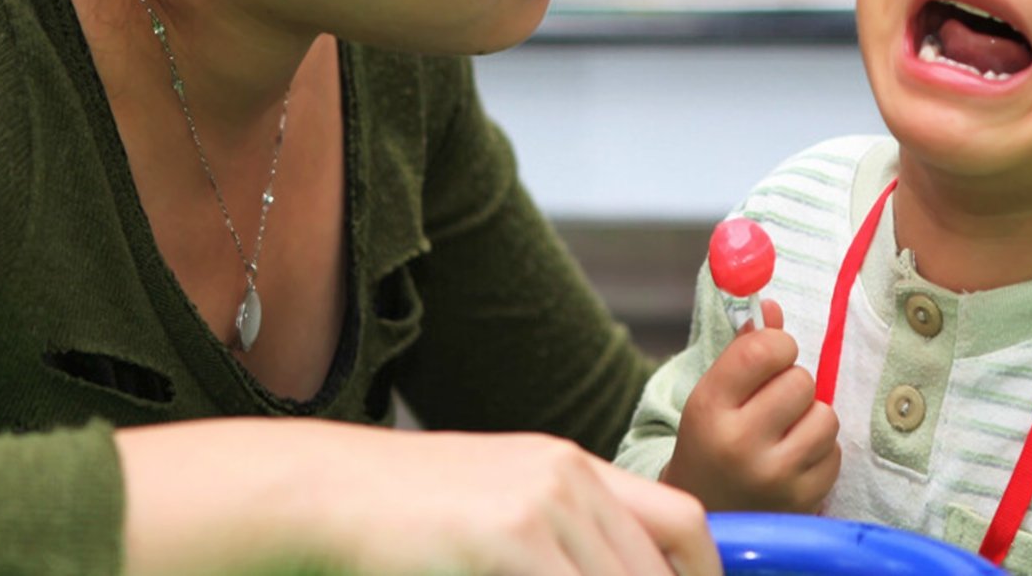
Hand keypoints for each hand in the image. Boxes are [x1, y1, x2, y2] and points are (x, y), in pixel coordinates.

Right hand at [116, 418, 717, 575]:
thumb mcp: (498, 501)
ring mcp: (540, 505)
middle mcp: (569, 477)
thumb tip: (606, 568)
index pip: (680, 517)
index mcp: (573, 466)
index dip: (703, 574)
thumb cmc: (404, 508)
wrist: (329, 489)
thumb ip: (558, 534)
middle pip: (658, 563)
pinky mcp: (506, 536)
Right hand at [660, 298, 840, 512]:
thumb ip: (743, 349)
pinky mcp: (802, 502)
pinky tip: (794, 458)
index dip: (777, 344)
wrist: (707, 514)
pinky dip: (820, 449)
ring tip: (787, 430)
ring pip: (825, 415)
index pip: (760, 351)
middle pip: (800, 380)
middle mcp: (739, 444)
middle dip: (793, 383)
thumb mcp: (713, 394)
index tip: (773, 354)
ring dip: (811, 416)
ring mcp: (774, 477)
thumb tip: (772, 306)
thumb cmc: (711, 442)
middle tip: (775, 400)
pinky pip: (835, 452)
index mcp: (709, 409)